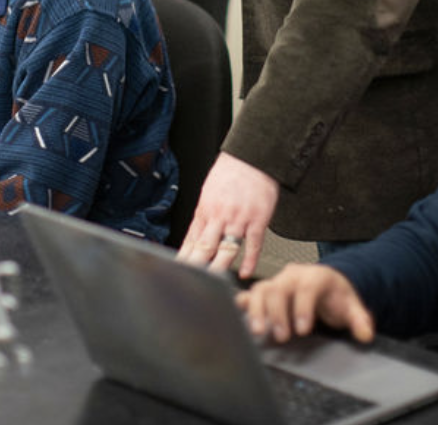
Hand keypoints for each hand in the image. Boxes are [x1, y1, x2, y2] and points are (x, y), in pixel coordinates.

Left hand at [176, 152, 278, 277]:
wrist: (251, 156)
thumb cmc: (230, 173)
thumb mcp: (208, 192)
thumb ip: (203, 216)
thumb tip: (195, 237)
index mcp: (205, 210)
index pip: (191, 240)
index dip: (184, 257)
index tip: (179, 271)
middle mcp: (220, 216)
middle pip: (205, 247)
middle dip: (196, 266)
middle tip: (190, 282)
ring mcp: (239, 219)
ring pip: (227, 248)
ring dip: (219, 266)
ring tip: (214, 281)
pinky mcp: (258, 219)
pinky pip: (254, 244)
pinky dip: (249, 260)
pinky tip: (245, 271)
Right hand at [236, 262, 374, 344]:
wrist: (326, 284)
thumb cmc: (336, 295)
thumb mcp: (352, 306)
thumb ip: (359, 319)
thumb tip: (365, 333)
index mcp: (316, 276)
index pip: (307, 288)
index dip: (303, 308)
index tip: (303, 330)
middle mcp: (293, 276)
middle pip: (279, 288)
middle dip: (278, 313)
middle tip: (281, 336)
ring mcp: (278, 282)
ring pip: (261, 289)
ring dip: (257, 310)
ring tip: (258, 331)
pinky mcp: (266, 291)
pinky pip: (251, 294)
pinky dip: (243, 304)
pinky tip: (240, 317)